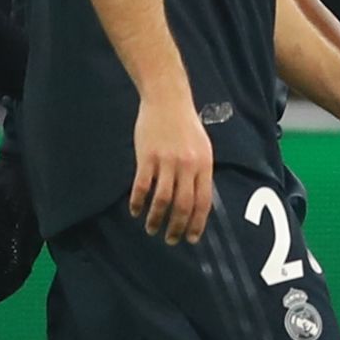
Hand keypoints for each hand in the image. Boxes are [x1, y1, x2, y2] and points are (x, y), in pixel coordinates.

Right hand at [130, 92, 213, 244]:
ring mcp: (166, 161)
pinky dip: (138, 202)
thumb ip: (201, 172)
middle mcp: (187, 165)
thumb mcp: (202, 147)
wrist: (167, 100)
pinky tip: (135, 211)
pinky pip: (142, 186)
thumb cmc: (186, 125)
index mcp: (204, 164)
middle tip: (171, 240)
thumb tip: (200, 201)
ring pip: (162, 199)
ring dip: (156, 219)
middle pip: (183, 205)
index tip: (191, 238)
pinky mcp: (147, 156)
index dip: (197, 223)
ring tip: (151, 229)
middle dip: (176, 227)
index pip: (203, 201)